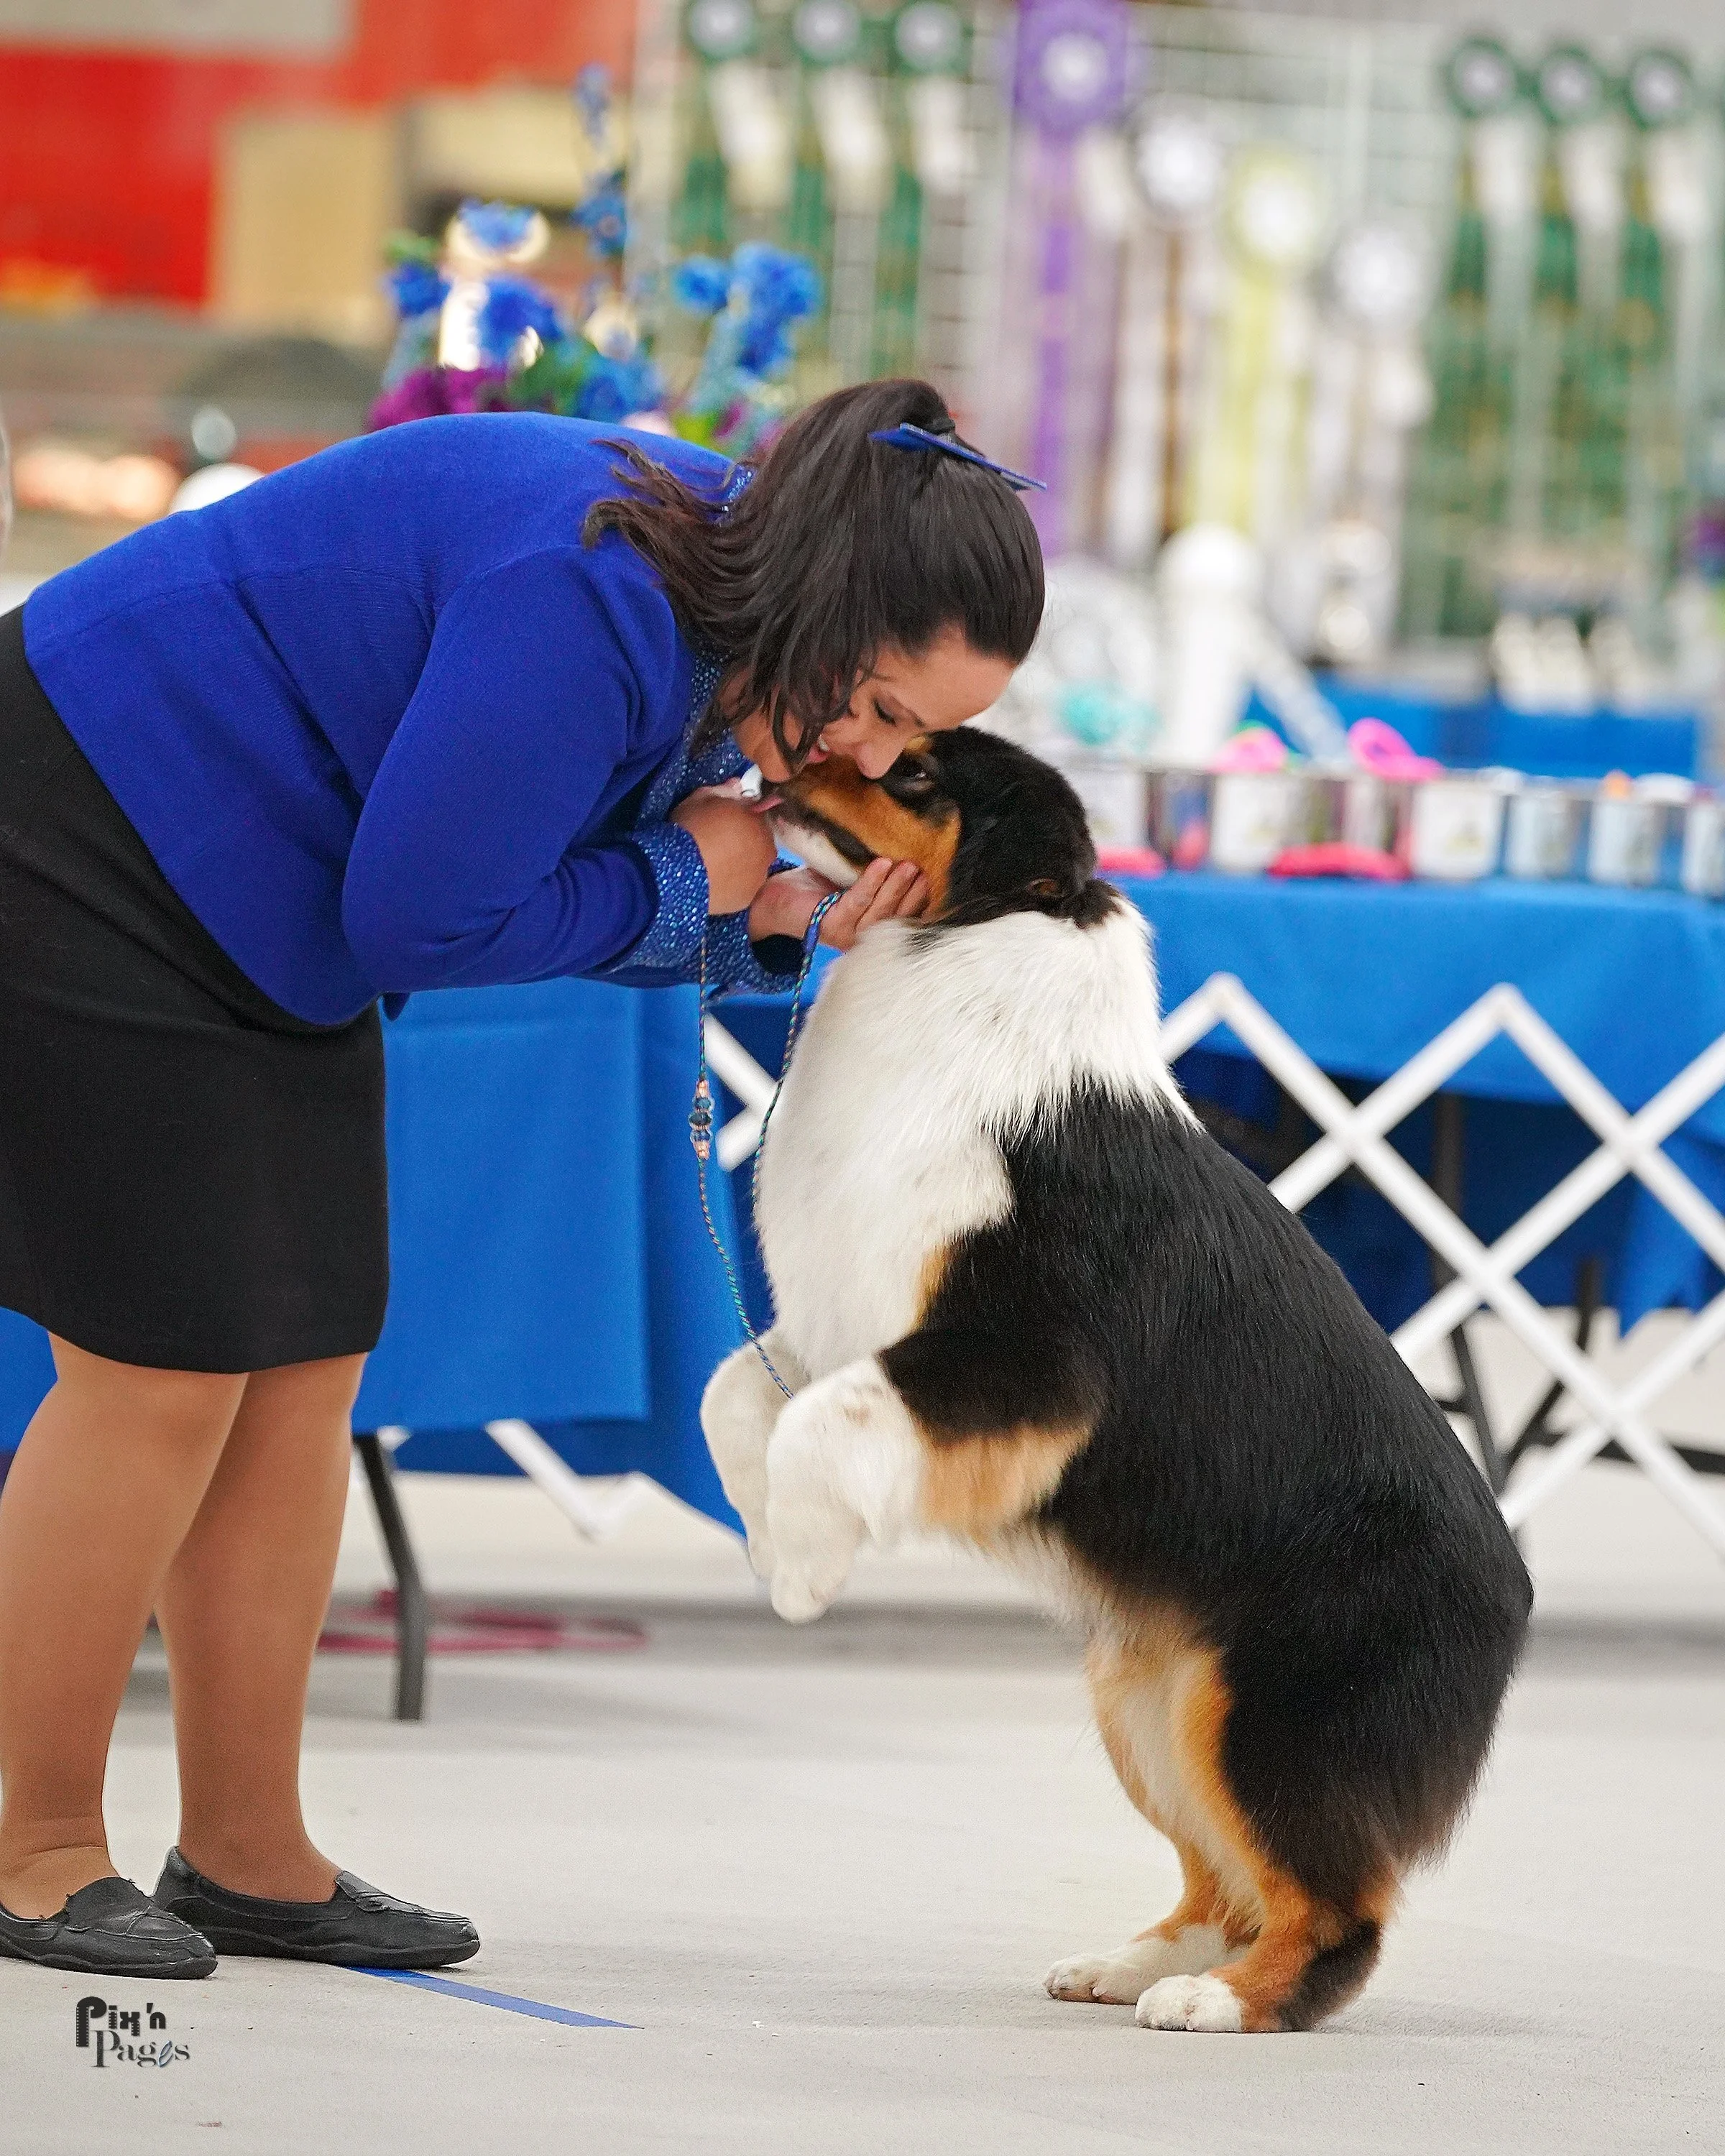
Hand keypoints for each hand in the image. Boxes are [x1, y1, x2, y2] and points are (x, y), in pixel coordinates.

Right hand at [671, 783, 776, 913]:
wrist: (676, 869)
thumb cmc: (690, 827)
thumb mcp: (702, 798)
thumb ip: (724, 791)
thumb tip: (738, 784)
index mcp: (759, 820)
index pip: (757, 815)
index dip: (741, 818)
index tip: (725, 822)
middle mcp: (767, 848)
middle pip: (759, 842)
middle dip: (745, 841)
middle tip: (719, 845)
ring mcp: (759, 876)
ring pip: (753, 867)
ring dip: (741, 864)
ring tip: (716, 866)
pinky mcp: (747, 898)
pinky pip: (743, 888)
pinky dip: (734, 885)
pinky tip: (715, 882)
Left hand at [748, 859, 928, 950]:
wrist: (775, 897)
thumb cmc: (818, 886)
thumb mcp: (853, 877)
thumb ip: (878, 873)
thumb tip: (908, 846)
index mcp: (873, 928)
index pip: (905, 917)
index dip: (921, 899)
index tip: (935, 877)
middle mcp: (864, 937)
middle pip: (897, 916)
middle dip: (914, 893)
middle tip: (925, 869)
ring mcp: (849, 936)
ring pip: (880, 911)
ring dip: (897, 887)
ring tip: (908, 865)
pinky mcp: (832, 926)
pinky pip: (857, 902)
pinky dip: (871, 883)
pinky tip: (882, 865)